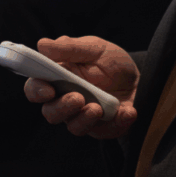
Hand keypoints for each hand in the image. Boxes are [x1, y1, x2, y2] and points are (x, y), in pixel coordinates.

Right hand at [22, 36, 137, 138]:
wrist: (140, 78)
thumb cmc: (111, 61)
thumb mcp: (94, 47)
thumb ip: (69, 47)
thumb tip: (43, 45)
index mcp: (58, 79)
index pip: (36, 88)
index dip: (36, 91)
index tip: (47, 89)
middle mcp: (66, 101)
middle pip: (51, 113)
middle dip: (61, 108)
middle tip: (77, 98)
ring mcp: (84, 116)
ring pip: (74, 127)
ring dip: (84, 119)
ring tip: (98, 108)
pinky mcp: (103, 128)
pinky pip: (105, 131)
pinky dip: (116, 122)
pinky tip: (127, 111)